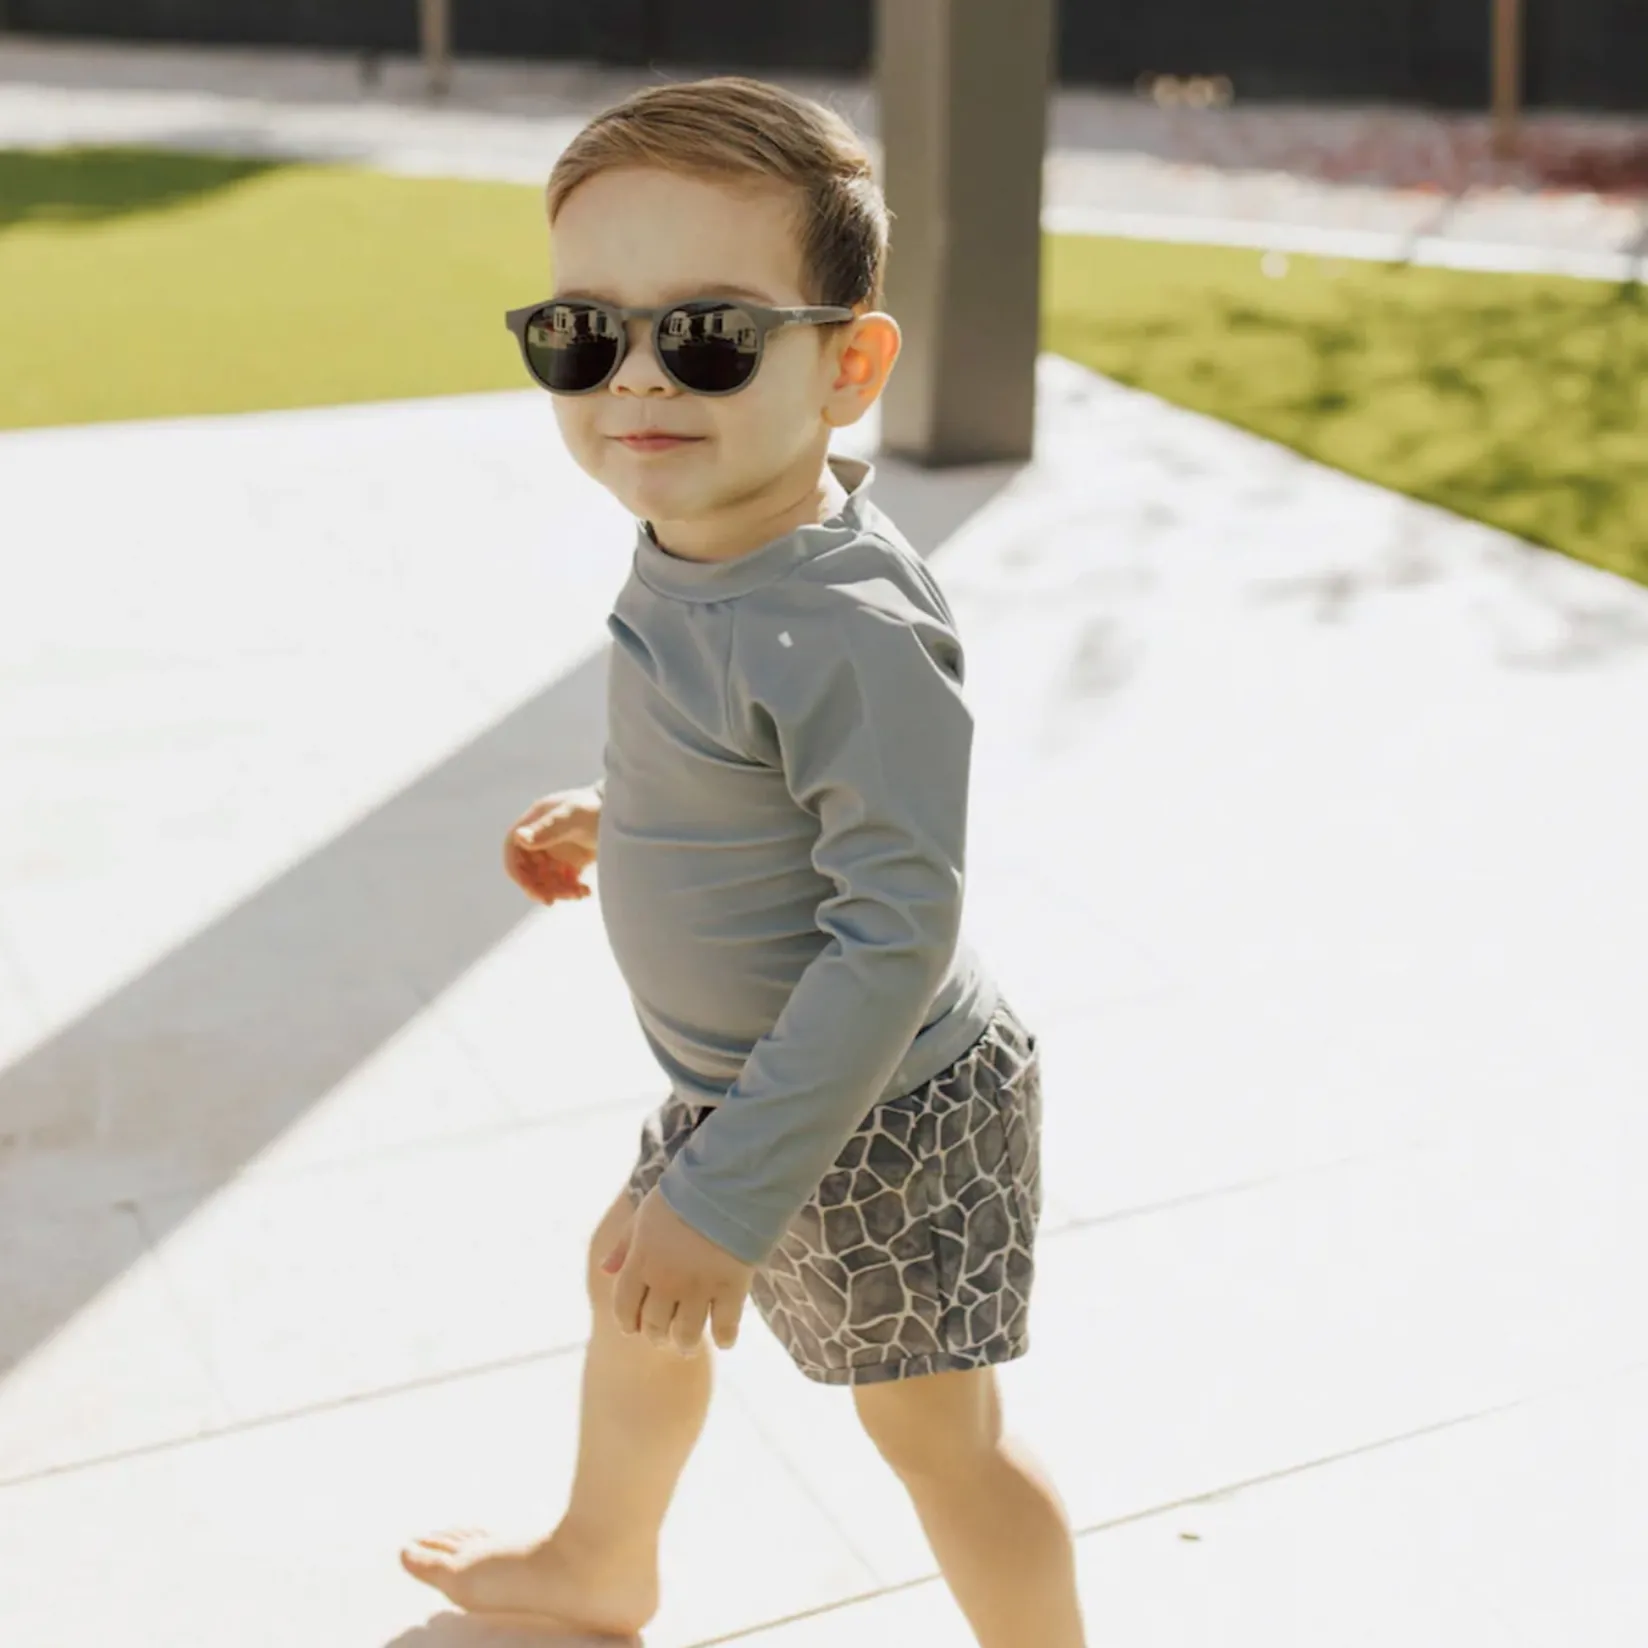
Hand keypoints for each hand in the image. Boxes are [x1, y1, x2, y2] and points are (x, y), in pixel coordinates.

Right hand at [504, 786, 600, 905]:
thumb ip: (548, 828)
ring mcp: (558, 850)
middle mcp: (543, 836)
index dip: (516, 869)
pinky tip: (585, 892)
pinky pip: (564, 883)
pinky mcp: (574, 861)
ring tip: (579, 894)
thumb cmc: (600, 807)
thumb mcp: (573, 817)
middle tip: (553, 900)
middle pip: (529, 869)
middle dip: (539, 886)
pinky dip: (571, 891)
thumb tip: (520, 838)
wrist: (631, 813)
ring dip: (558, 891)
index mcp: (536, 821)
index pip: (514, 847)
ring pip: (546, 879)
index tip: (529, 887)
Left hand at [602, 1188, 753, 1356]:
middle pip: (655, 1326)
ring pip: (686, 1334)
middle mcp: (666, 1282)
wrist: (724, 1184)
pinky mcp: (731, 1288)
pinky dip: (724, 1339)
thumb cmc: (682, 1196)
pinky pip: (725, 1326)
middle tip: (663, 1336)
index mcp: (641, 1263)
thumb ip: (624, 1246)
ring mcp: (699, 1288)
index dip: (628, 1322)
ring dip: (685, 1344)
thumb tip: (604, 1270)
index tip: (634, 1328)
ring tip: (688, 1345)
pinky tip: (724, 1340)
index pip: (625, 1308)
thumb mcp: (643, 1216)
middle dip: (656, 1335)